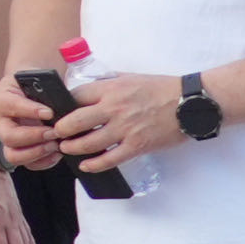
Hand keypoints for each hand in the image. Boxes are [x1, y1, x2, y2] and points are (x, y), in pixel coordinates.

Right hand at [0, 73, 74, 171]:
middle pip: (9, 137)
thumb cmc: (33, 83)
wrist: (30, 89)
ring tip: (55, 145)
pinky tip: (57, 152)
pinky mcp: (19, 151)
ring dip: (37, 152)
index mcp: (0, 101)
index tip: (50, 112)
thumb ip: (41, 91)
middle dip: (34, 137)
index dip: (31, 111)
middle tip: (54, 132)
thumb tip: (55, 108)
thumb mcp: (34, 79)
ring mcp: (8, 139)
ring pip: (13, 155)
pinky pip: (28, 164)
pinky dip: (44, 162)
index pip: (12, 107)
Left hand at [39, 68, 194, 170]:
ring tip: (65, 149)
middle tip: (54, 134)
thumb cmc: (161, 88)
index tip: (56, 113)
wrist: (189, 102)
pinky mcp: (137, 145)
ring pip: (89, 142)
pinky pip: (110, 158)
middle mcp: (114, 108)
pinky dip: (94, 164)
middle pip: (75, 120)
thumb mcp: (131, 77)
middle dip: (60, 130)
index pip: (76, 96)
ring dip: (72, 148)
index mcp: (111, 88)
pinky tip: (85, 166)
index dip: (62, 105)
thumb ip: (110, 84)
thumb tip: (91, 88)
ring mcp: (125, 128)